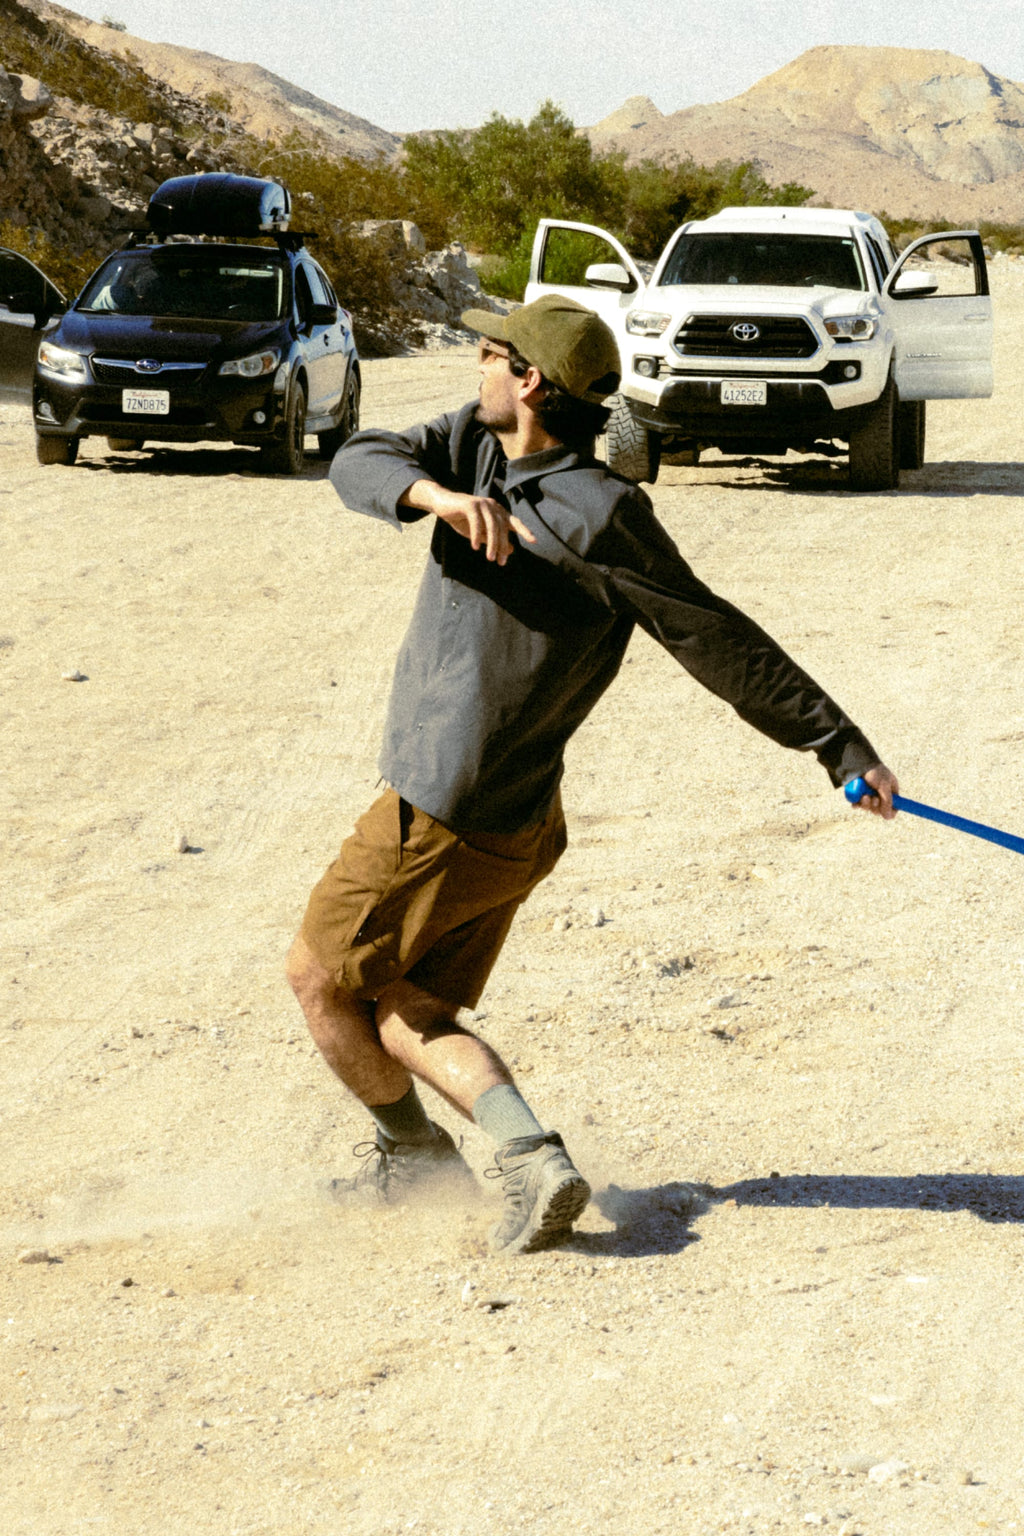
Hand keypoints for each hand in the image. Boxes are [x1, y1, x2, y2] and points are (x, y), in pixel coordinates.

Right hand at [401, 481, 535, 564]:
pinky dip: (477, 535)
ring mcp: (483, 503)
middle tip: (500, 562)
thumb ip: (494, 540)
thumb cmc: (462, 519)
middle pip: (503, 528)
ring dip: (492, 544)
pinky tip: (475, 547)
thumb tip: (511, 549)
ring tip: (490, 558)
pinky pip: (477, 522)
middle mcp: (493, 506)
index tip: (534, 541)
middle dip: (502, 546)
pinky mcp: (470, 504)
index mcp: (497, 511)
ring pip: (492, 526)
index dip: (524, 531)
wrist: (442, 504)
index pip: (514, 522)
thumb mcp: (480, 533)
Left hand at [854, 762, 899, 820]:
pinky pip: (857, 806)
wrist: (858, 763)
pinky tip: (858, 799)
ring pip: (868, 809)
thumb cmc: (875, 771)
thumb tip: (888, 817)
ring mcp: (868, 796)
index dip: (891, 812)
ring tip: (865, 796)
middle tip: (874, 799)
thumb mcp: (884, 784)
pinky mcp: (857, 796)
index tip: (886, 812)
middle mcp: (880, 796)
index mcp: (890, 792)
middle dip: (876, 806)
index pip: (894, 807)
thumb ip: (887, 800)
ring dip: (866, 805)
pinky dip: (857, 804)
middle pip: (879, 811)